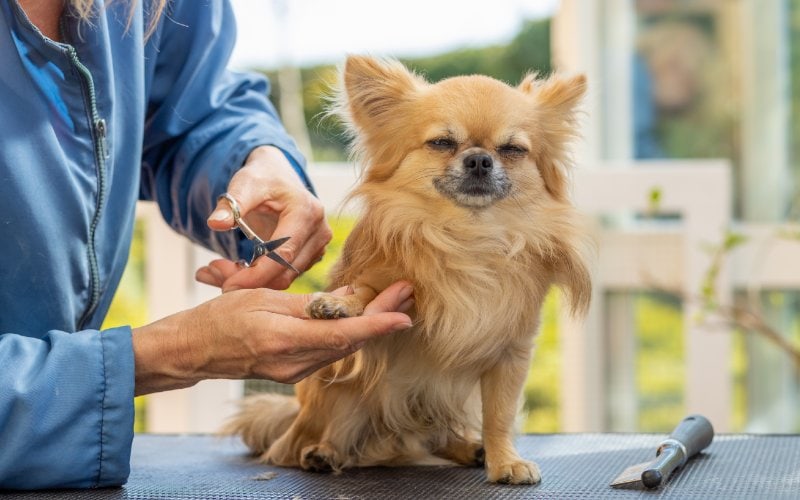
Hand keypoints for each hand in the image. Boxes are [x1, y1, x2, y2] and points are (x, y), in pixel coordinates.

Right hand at [132, 281, 413, 394]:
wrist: (192, 351)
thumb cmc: (220, 317)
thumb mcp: (264, 298)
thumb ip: (308, 303)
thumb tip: (349, 296)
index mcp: (282, 340)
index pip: (341, 334)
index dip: (376, 325)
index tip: (403, 317)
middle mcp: (292, 363)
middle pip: (349, 342)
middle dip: (382, 318)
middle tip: (407, 294)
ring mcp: (292, 372)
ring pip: (341, 348)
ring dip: (368, 325)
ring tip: (393, 300)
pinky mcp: (291, 373)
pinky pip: (327, 352)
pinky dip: (346, 333)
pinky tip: (358, 314)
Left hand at [196, 145, 331, 290]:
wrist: (277, 176)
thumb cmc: (262, 178)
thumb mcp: (245, 184)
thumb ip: (231, 203)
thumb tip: (216, 223)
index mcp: (306, 213)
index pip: (282, 255)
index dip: (254, 276)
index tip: (225, 284)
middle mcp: (319, 233)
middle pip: (283, 273)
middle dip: (246, 280)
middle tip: (210, 273)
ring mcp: (317, 248)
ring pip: (282, 279)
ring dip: (248, 282)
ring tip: (215, 270)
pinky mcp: (309, 257)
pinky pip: (282, 276)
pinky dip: (256, 279)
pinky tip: (231, 270)